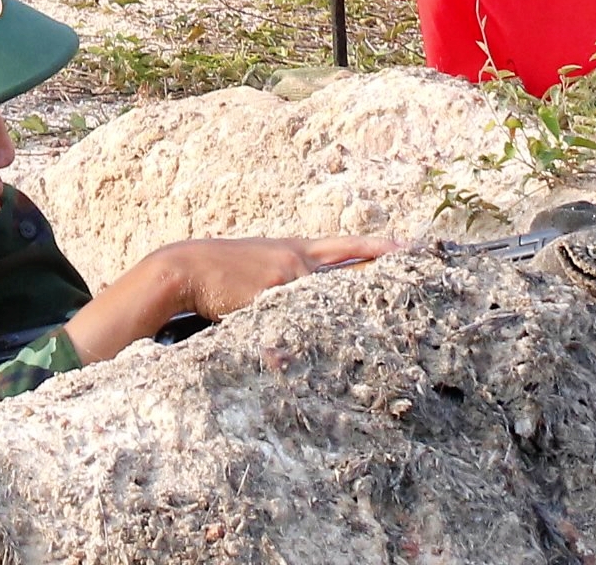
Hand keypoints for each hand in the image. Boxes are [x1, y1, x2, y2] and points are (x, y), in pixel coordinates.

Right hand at [68, 236, 385, 361]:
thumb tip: (296, 313)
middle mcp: (295, 258)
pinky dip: (307, 337)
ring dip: (345, 315)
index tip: (405, 245)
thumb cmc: (214, 273)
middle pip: (346, 264)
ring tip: (378, 327)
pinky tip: (313, 351)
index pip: (341, 246)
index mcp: (290, 250)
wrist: (182, 268)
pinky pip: (298, 319)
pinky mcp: (272, 293)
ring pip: (326, 296)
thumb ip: (279, 285)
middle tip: (414, 259)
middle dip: (379, 263)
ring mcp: (286, 275)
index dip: (373, 247)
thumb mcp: (252, 268)